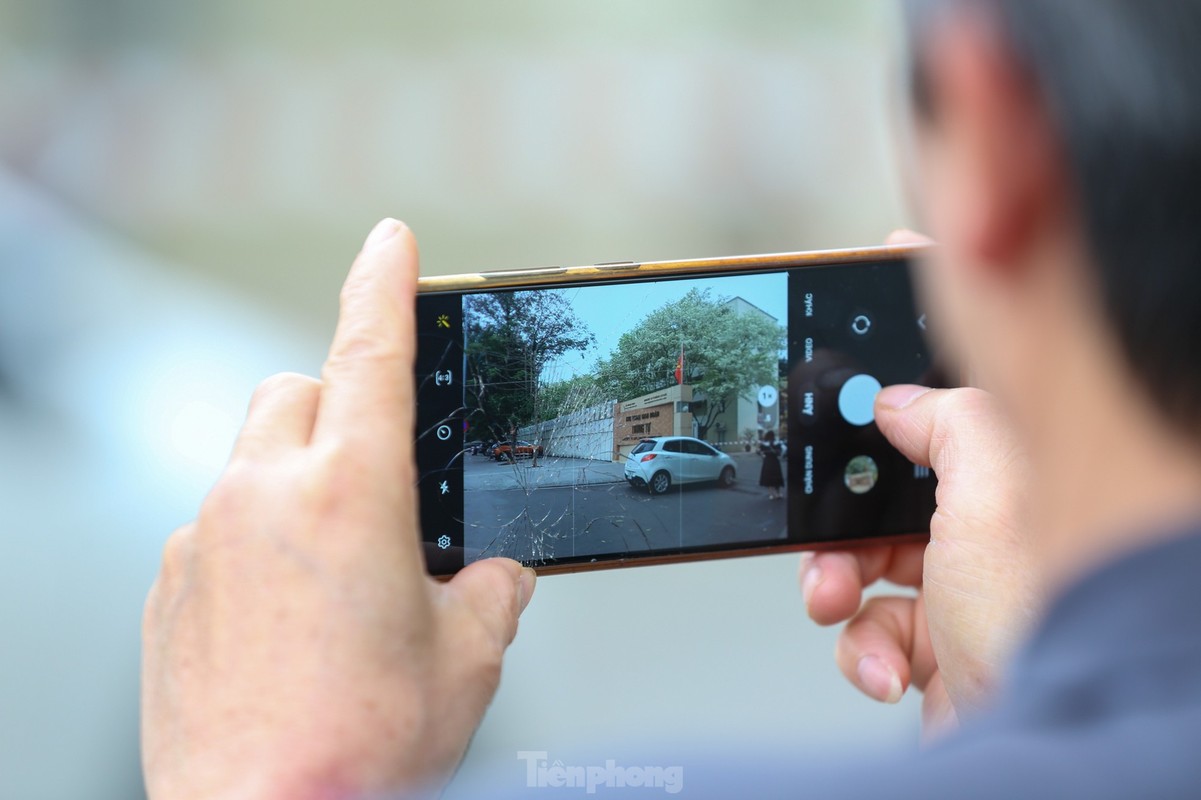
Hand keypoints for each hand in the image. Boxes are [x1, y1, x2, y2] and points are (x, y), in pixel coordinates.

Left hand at [142, 219, 535, 798]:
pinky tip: (284, 618)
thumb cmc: (361, 750)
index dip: (384, 282)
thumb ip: (491, 598)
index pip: (370, 349)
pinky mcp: (167, 594)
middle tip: (379, 471)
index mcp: (350, 494)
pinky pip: (213, 529)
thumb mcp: (466, 663)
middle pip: (293, 390)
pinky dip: (252, 543)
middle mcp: (262, 499)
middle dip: (338, 403)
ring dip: (294, 480)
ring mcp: (202, 544)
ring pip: (250, 461)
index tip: (391, 239)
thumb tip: (499, 583)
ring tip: (336, 567)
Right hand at [799, 235, 1039, 738]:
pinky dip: (864, 646)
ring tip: (840, 601)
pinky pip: (872, 624)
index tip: (887, 254)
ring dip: (837, 582)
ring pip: (867, 551)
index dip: (925, 312)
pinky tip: (888, 663)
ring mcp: (970, 585)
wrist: (1041, 747)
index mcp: (1023, 467)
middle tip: (817, 501)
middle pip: (896, 467)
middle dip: (841, 496)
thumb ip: (949, 417)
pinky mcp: (939, 644)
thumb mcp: (992, 492)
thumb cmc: (1044, 623)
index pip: (974, 364)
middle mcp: (1000, 520)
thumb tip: (904, 398)